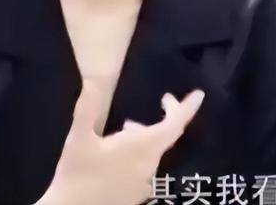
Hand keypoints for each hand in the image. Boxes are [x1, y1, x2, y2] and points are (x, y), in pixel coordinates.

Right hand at [36, 80, 204, 204]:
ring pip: (155, 150)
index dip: (187, 108)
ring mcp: (144, 181)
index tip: (199, 94)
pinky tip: (120, 153)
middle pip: (168, 135)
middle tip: (165, 100)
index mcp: (142, 147)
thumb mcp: (79, 140)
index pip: (174, 124)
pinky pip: (146, 165)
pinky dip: (140, 152)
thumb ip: (87, 110)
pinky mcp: (137, 193)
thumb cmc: (76, 175)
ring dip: (147, 134)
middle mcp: (149, 164)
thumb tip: (92, 81)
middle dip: (169, 115)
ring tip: (128, 126)